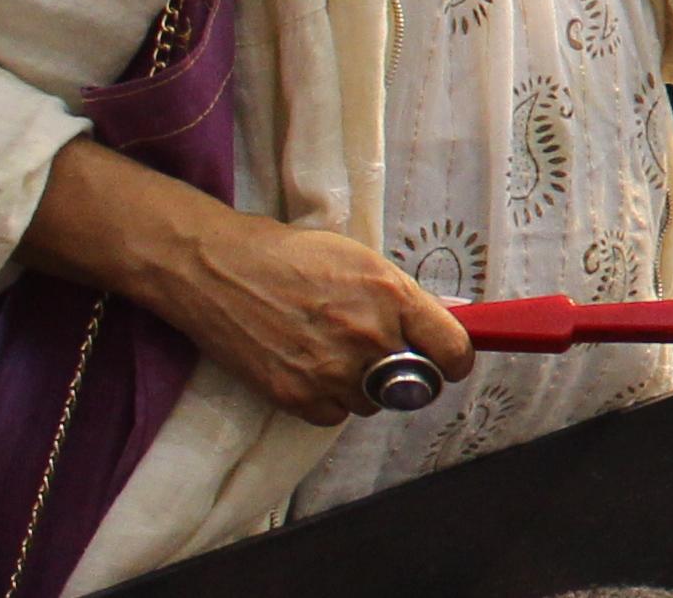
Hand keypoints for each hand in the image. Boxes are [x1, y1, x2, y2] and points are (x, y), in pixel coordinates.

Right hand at [128, 208, 471, 426]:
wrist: (218, 269)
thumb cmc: (290, 256)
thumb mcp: (360, 259)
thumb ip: (404, 297)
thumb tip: (450, 319)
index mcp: (390, 295)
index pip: (452, 350)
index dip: (454, 359)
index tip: (448, 362)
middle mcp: (367, 337)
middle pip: (416, 383)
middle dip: (406, 371)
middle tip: (381, 353)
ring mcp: (331, 370)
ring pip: (374, 403)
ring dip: (363, 386)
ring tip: (332, 352)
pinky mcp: (296, 395)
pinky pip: (335, 416)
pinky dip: (328, 399)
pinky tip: (309, 367)